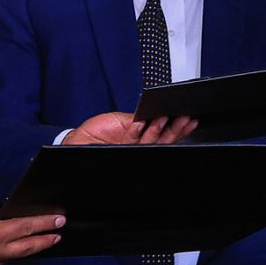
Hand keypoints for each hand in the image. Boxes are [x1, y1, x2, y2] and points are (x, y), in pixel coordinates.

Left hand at [65, 111, 197, 144]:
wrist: (78, 144)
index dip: (176, 126)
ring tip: (172, 119)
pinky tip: (147, 123)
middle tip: (187, 119)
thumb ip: (139, 119)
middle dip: (176, 128)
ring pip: (154, 141)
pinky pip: (136, 140)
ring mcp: (132, 149)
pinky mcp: (125, 151)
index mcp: (140, 136)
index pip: (162, 132)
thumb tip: (154, 113)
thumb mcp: (121, 120)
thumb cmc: (96, 133)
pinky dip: (142, 130)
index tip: (187, 117)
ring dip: (164, 129)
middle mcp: (138, 144)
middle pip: (163, 138)